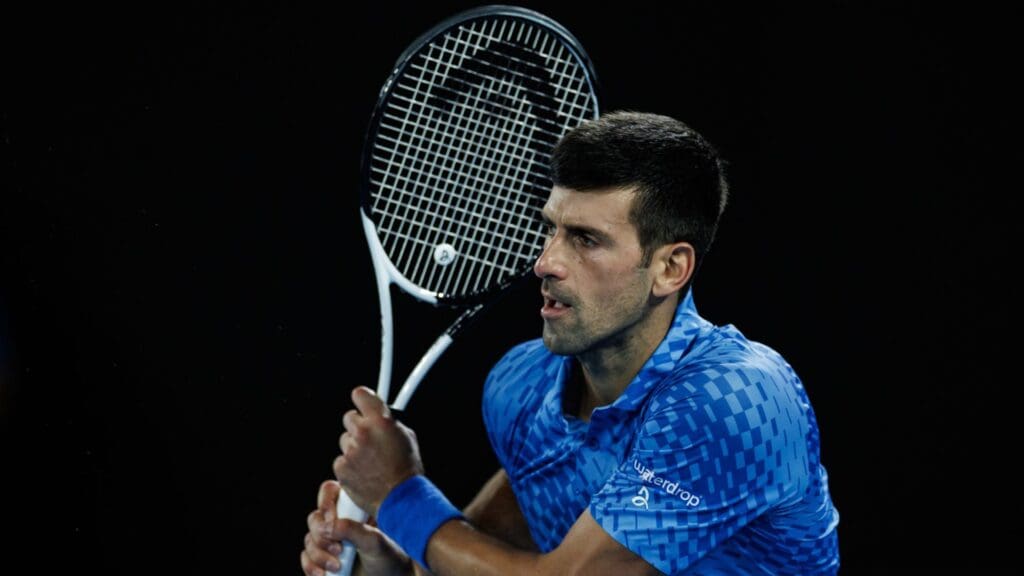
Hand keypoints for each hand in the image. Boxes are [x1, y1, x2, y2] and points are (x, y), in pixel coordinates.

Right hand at [301, 479, 414, 575]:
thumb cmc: (390, 557)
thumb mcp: (375, 542)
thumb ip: (353, 530)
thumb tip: (327, 526)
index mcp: (354, 508)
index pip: (329, 491)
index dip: (325, 503)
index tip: (332, 520)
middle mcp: (339, 521)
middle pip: (315, 518)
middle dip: (322, 536)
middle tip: (339, 549)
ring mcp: (330, 541)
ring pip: (309, 540)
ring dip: (319, 555)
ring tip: (338, 566)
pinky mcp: (323, 559)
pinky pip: (306, 558)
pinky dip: (312, 567)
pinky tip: (325, 574)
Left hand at [333, 386, 424, 515]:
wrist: (400, 499)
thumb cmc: (407, 470)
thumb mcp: (407, 437)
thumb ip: (389, 422)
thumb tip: (380, 415)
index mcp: (380, 421)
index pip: (360, 394)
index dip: (362, 399)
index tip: (362, 402)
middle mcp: (363, 433)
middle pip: (349, 418)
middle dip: (358, 427)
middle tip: (370, 440)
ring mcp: (350, 451)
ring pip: (345, 441)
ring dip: (354, 448)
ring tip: (370, 461)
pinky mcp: (341, 468)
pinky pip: (341, 460)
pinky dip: (349, 466)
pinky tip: (364, 472)